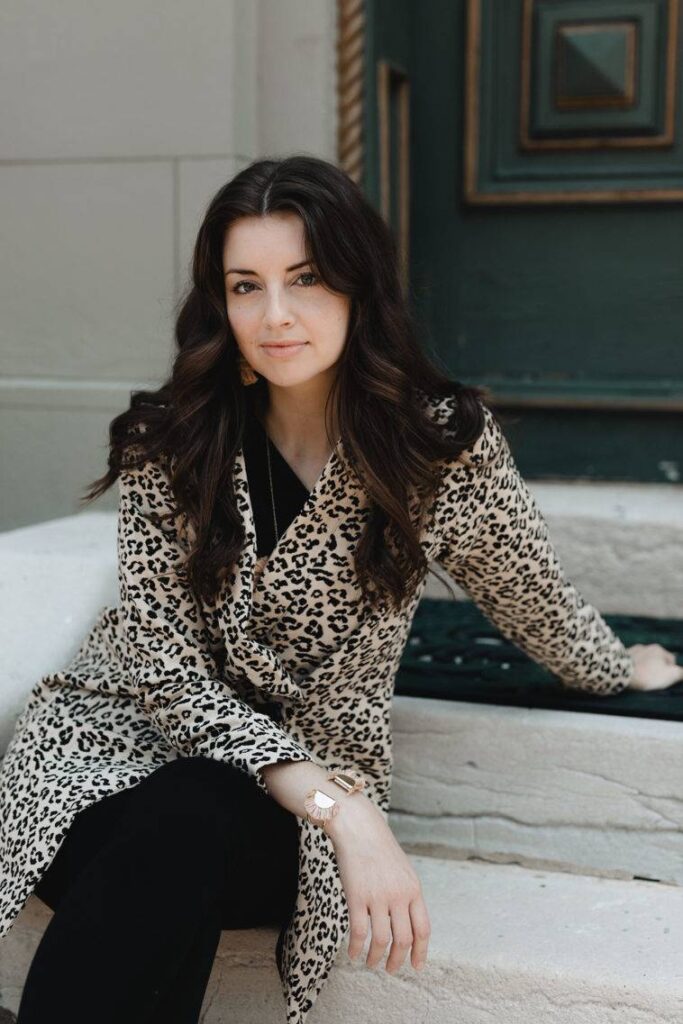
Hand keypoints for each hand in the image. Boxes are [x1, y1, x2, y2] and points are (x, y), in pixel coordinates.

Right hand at [325, 795, 430, 974]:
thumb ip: (407, 894)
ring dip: (377, 958)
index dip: (421, 952)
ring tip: (371, 964)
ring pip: (382, 940)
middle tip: (392, 970)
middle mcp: (399, 895)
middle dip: (398, 960)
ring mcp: (378, 896)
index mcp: (413, 889)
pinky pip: (358, 931)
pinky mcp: (356, 896)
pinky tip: (353, 954)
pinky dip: (356, 948)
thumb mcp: (402, 870)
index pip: (423, 929)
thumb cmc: (379, 848)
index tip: (417, 966)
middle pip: (404, 939)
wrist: (359, 827)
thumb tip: (407, 922)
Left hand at [626, 643, 682, 690]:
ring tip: (643, 678)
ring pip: (644, 660)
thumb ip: (681, 672)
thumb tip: (682, 672)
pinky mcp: (622, 657)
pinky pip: (632, 663)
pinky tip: (633, 676)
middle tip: (654, 680)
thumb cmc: (649, 674)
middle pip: (656, 660)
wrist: (623, 673)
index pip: (671, 660)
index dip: (671, 671)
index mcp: (659, 649)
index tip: (666, 679)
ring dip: (645, 668)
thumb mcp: (671, 674)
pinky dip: (634, 669)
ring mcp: (633, 651)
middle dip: (657, 668)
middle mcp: (645, 646)